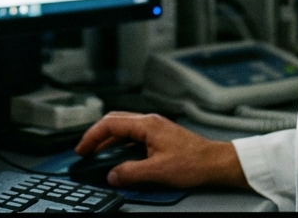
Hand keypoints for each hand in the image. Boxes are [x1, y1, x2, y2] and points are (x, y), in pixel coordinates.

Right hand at [74, 111, 249, 189]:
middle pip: (114, 122)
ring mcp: (155, 128)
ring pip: (124, 129)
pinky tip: (120, 158)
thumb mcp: (157, 171)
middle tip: (85, 150)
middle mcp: (150, 122)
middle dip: (97, 136)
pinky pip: (133, 137)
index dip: (92, 136)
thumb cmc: (194, 162)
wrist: (215, 162)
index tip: (82, 149)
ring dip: (109, 141)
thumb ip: (130, 172)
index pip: (110, 124)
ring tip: (99, 156)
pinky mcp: (160, 137)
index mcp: (147, 124)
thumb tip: (112, 175)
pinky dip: (121, 145)